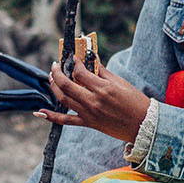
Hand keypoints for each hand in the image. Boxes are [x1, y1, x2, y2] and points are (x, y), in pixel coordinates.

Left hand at [36, 57, 151, 143]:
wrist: (143, 125)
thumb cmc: (135, 101)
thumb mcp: (120, 82)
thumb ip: (102, 72)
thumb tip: (90, 60)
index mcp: (102, 88)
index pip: (79, 72)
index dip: (73, 63)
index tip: (71, 57)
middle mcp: (93, 100)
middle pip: (66, 84)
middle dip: (57, 72)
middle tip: (55, 65)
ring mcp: (89, 113)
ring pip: (63, 99)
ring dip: (54, 87)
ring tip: (51, 78)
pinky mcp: (88, 123)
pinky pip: (66, 121)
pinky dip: (51, 117)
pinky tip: (40, 112)